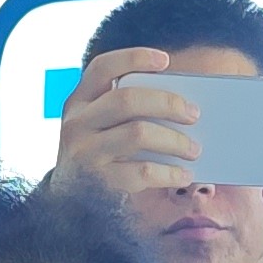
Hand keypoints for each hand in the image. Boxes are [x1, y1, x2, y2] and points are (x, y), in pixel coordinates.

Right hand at [48, 46, 200, 198]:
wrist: (68, 204)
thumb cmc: (97, 157)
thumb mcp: (98, 128)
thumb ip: (125, 112)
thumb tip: (181, 107)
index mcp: (78, 102)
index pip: (102, 67)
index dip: (133, 58)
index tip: (165, 60)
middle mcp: (76, 124)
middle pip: (127, 99)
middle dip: (167, 103)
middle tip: (194, 114)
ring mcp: (85, 153)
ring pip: (139, 133)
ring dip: (175, 140)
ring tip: (194, 149)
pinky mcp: (99, 182)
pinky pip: (143, 172)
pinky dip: (170, 173)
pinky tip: (184, 174)